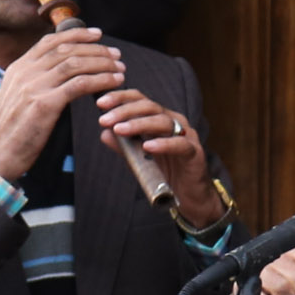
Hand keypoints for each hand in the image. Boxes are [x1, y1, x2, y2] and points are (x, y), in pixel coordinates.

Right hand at [0, 27, 125, 179]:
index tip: (96, 35)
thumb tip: (57, 74)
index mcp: (18, 68)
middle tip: (116, 55)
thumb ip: (33, 82)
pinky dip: (100, 80)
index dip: (76, 34)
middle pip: (66, 50)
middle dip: (95, 49)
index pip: (50, 42)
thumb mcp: (16, 98)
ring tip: (119, 68)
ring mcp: (34, 87)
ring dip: (102, 64)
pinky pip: (79, 85)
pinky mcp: (44, 104)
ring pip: (75, 64)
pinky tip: (113, 82)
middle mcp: (25, 72)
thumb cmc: (10, 132)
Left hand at [94, 89, 219, 222]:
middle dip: (125, 111)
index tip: (100, 103)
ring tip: (120, 130)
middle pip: (149, 107)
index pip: (140, 100)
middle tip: (104, 119)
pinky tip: (148, 146)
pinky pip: (179, 144)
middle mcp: (174, 122)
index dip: (120, 98)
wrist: (188, 197)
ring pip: (163, 122)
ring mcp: (186, 135)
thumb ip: (124, 145)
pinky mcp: (195, 153)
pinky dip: (163, 144)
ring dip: (139, 124)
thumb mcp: (139, 158)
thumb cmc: (165, 173)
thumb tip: (104, 133)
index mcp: (160, 118)